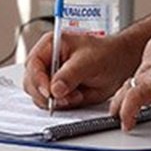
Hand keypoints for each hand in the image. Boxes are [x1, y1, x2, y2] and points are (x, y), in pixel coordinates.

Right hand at [23, 29, 139, 109]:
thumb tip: (55, 89)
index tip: (49, 93)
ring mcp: (51, 76)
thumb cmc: (106, 54)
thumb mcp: (89, 61)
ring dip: (56, 101)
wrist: (120, 63)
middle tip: (65, 99)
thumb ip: (70, 75)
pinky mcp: (58, 90)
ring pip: (39, 95)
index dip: (38, 80)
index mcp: (50, 45)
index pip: (33, 64)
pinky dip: (62, 105)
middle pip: (31, 82)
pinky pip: (52, 103)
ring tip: (76, 95)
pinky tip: (77, 97)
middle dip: (45, 94)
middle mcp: (47, 61)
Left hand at [108, 8, 150, 130]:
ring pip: (128, 89)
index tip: (148, 85)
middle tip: (122, 100)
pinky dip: (128, 113)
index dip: (148, 77)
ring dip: (122, 103)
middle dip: (127, 90)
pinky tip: (127, 123)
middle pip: (136, 76)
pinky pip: (133, 101)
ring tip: (118, 114)